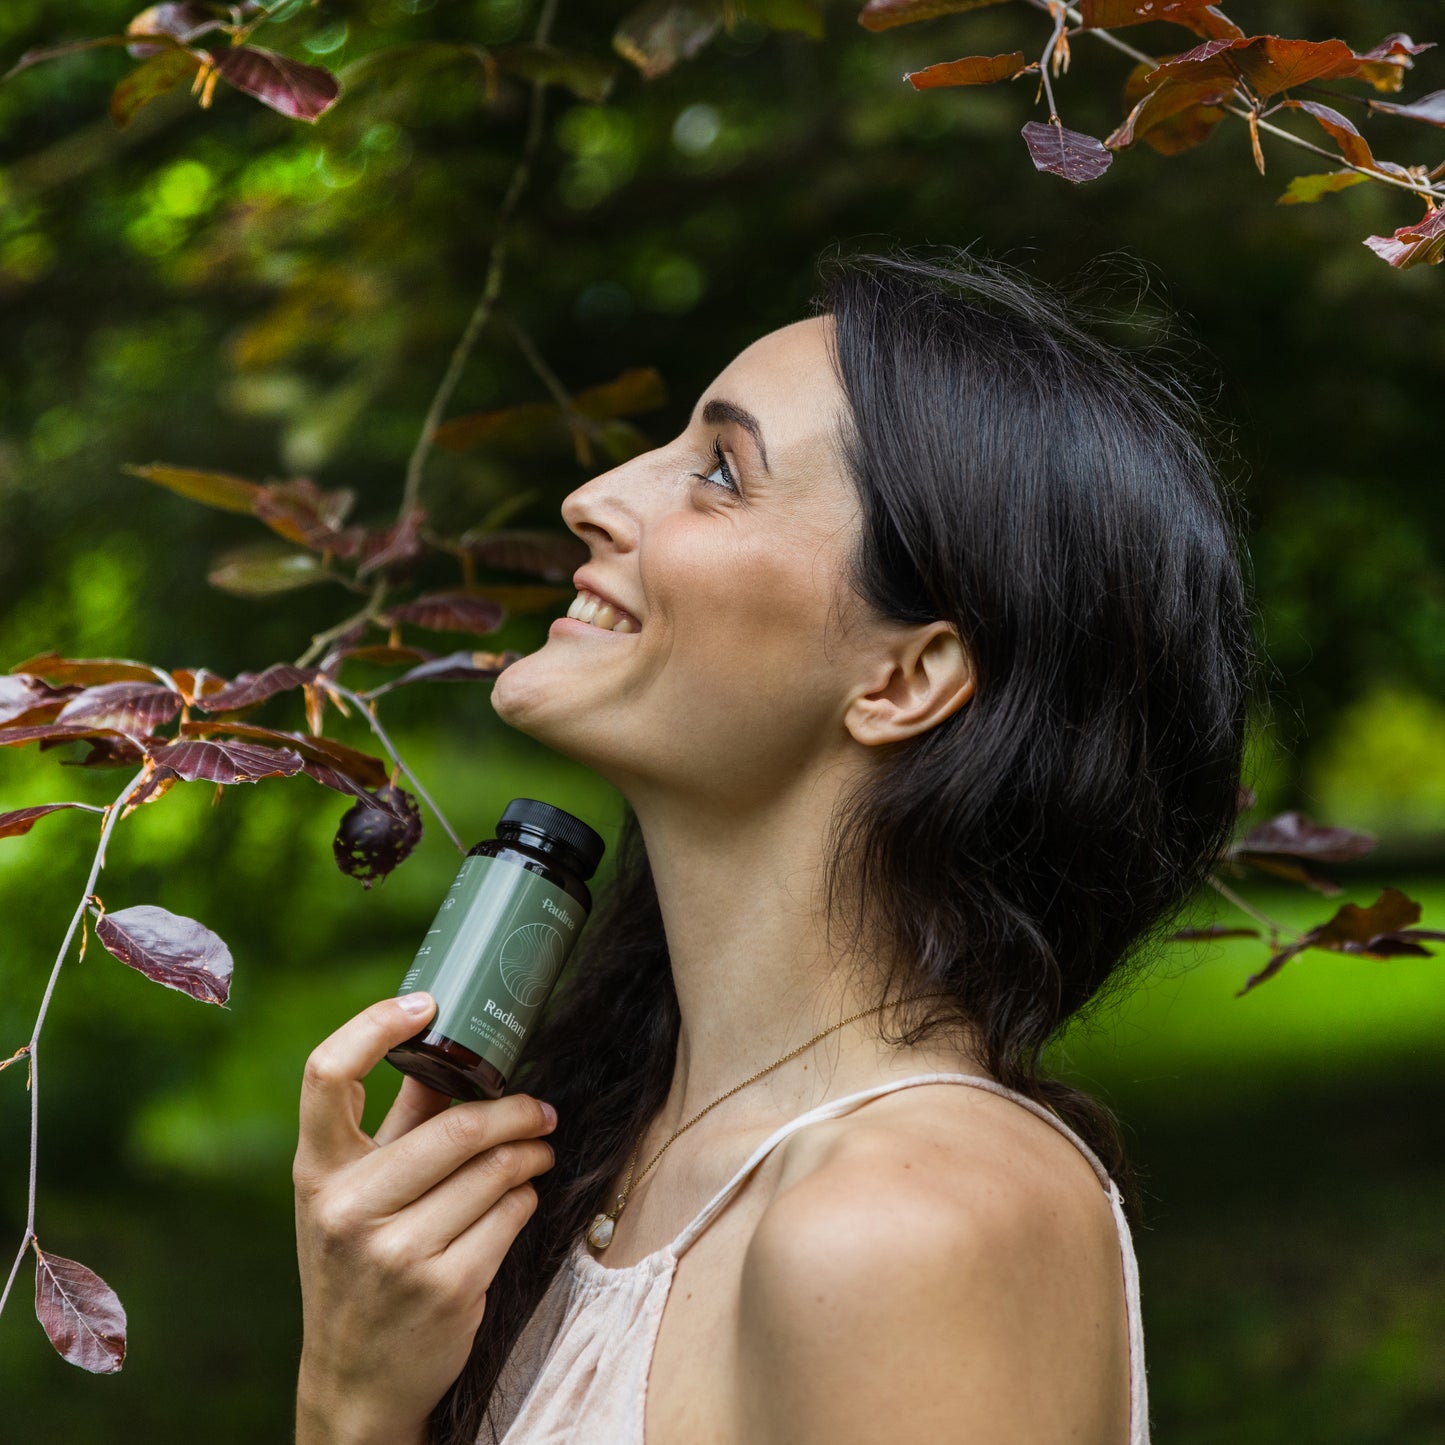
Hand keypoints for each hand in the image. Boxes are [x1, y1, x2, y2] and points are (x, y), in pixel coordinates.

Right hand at [293, 993, 557, 1444]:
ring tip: (538, 1149)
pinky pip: (511, 1214)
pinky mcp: (446, 1288)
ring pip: (493, 1170)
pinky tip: (522, 1195)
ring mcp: (396, 1253)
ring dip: (529, 1153)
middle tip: (540, 1109)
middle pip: (453, 1126)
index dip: (373, 1025)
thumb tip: (445, 1046)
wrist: (356, 1380)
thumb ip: (398, 1123)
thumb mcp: (355, 1195)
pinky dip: (527, 1196)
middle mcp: (348, 1209)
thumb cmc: (360, 1265)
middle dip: (514, 1111)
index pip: (324, 1075)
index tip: (426, 1003)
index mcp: (317, 1174)